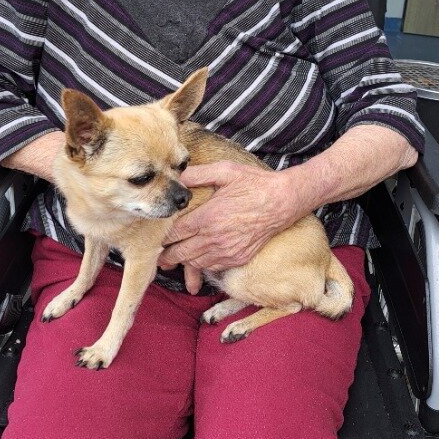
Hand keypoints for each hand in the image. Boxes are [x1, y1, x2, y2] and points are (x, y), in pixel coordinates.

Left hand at [157, 161, 298, 274]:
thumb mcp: (224, 171)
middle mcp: (214, 238)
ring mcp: (227, 251)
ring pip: (195, 263)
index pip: (174, 233)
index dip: (162, 237)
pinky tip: (197, 261)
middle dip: (166, 255)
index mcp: (207, 217)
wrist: (283, 201)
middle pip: (180, 253)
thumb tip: (176, 176)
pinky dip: (202, 266)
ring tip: (172, 260)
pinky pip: (213, 267)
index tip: (154, 237)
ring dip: (183, 262)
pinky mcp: (238, 258)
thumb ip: (197, 174)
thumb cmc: (254, 184)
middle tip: (157, 256)